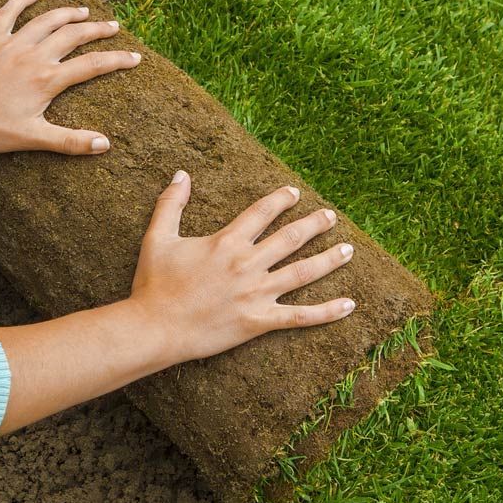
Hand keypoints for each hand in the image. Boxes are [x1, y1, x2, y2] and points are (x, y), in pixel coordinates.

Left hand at [0, 0, 139, 153]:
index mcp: (47, 80)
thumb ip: (70, 141)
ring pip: (46, 20)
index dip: (117, 61)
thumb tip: (103, 144)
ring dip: (67, 13)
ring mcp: (11, 44)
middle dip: (97, 30)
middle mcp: (33, 56)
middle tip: (114, 28)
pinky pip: (8, 12)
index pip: (92, 66)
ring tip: (84, 10)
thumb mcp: (32, 139)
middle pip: (73, 35)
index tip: (135, 57)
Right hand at [129, 171, 355, 363]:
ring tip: (348, 250)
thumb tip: (181, 174)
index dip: (280, 200)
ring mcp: (257, 294)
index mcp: (226, 242)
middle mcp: (248, 264)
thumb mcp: (158, 238)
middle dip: (315, 225)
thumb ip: (171, 204)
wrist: (154, 328)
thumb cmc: (154, 284)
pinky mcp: (259, 321)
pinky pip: (300, 316)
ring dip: (329, 260)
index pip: (262, 212)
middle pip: (291, 238)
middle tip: (331, 217)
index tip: (294, 193)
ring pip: (303, 273)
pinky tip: (349, 305)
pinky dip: (327, 312)